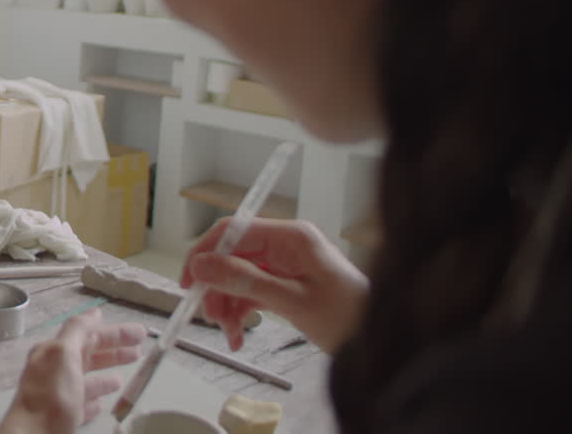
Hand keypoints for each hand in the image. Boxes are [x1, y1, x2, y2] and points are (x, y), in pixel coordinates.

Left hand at [0, 308, 145, 433]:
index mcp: (55, 352)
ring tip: (124, 378)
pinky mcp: (61, 418)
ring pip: (86, 381)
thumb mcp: (64, 354)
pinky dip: (93, 401)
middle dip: (114, 352)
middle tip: (140, 351)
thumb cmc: (50, 395)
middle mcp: (54, 370)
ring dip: (105, 376)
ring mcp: (58, 395)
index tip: (140, 332)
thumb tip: (94, 312)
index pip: (90, 335)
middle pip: (89, 356)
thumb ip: (78, 330)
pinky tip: (103, 404)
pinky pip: (80, 405)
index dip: (116, 333)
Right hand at [181, 217, 368, 353]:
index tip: (189, 282)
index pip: (233, 232)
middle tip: (209, 316)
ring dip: (226, 304)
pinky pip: (249, 293)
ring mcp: (284, 265)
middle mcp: (284, 245)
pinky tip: (238, 335)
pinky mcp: (284, 285)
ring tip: (230, 333)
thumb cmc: (349, 316)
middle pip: (231, 257)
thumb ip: (245, 281)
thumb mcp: (293, 301)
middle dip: (216, 287)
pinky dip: (239, 312)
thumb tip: (202, 265)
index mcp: (290, 236)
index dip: (205, 253)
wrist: (382, 340)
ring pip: (237, 277)